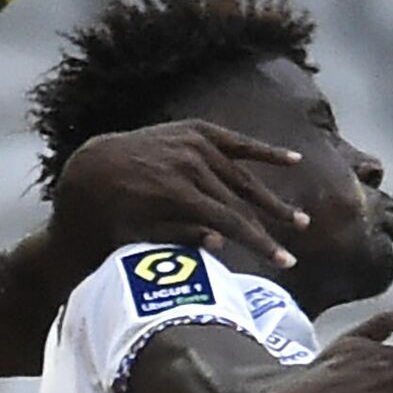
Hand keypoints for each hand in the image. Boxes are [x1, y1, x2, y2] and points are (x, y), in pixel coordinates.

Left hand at [51, 120, 308, 267]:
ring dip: (271, 197)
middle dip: (272, 224)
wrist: (93, 169)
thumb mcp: (140, 234)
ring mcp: (193, 143)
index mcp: (177, 192)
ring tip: (299, 219)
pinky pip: (236, 141)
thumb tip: (223, 242)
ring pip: (243, 176)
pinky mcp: (194, 131)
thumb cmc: (114, 213)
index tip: (286, 262)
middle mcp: (189, 164)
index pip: (232, 222)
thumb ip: (181, 235)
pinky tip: (293, 160)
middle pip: (242, 200)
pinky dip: (263, 151)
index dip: (261, 244)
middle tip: (298, 241)